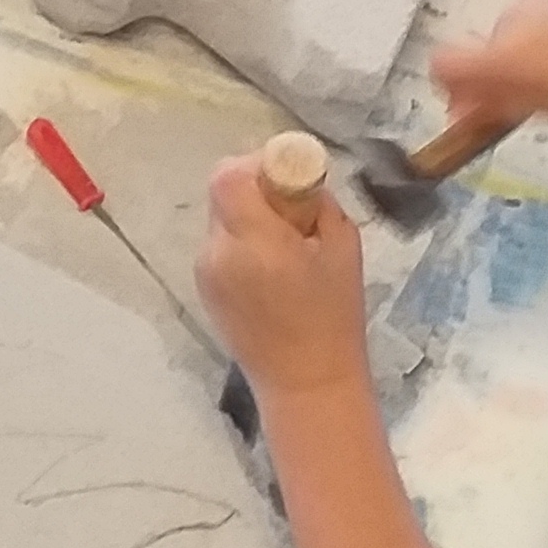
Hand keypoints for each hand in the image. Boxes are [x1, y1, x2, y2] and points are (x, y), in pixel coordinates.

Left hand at [195, 152, 371, 404]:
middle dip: (255, 189)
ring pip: (220, 219)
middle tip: (290, 207)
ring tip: (283, 244)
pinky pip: (219, 247)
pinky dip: (241, 243)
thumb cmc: (334, 316)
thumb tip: (300, 182)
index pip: (228, 177)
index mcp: (254, 241)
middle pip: (222, 194)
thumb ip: (318, 205)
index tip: (287, 176)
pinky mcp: (204, 290)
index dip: (255, 164)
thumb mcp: (344, 247)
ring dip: (247, 217)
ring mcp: (205, 274)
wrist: (306, 382)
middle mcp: (219, 253)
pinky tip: (270, 270)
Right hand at [429, 0, 547, 126]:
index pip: (446, 63)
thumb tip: (466, 107)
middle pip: (494, 43)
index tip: (479, 104)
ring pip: (526, 21)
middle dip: (512, 67)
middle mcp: (519, 11)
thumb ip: (509, 102)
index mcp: (512, 51)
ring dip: (543, 41)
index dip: (457, 87)